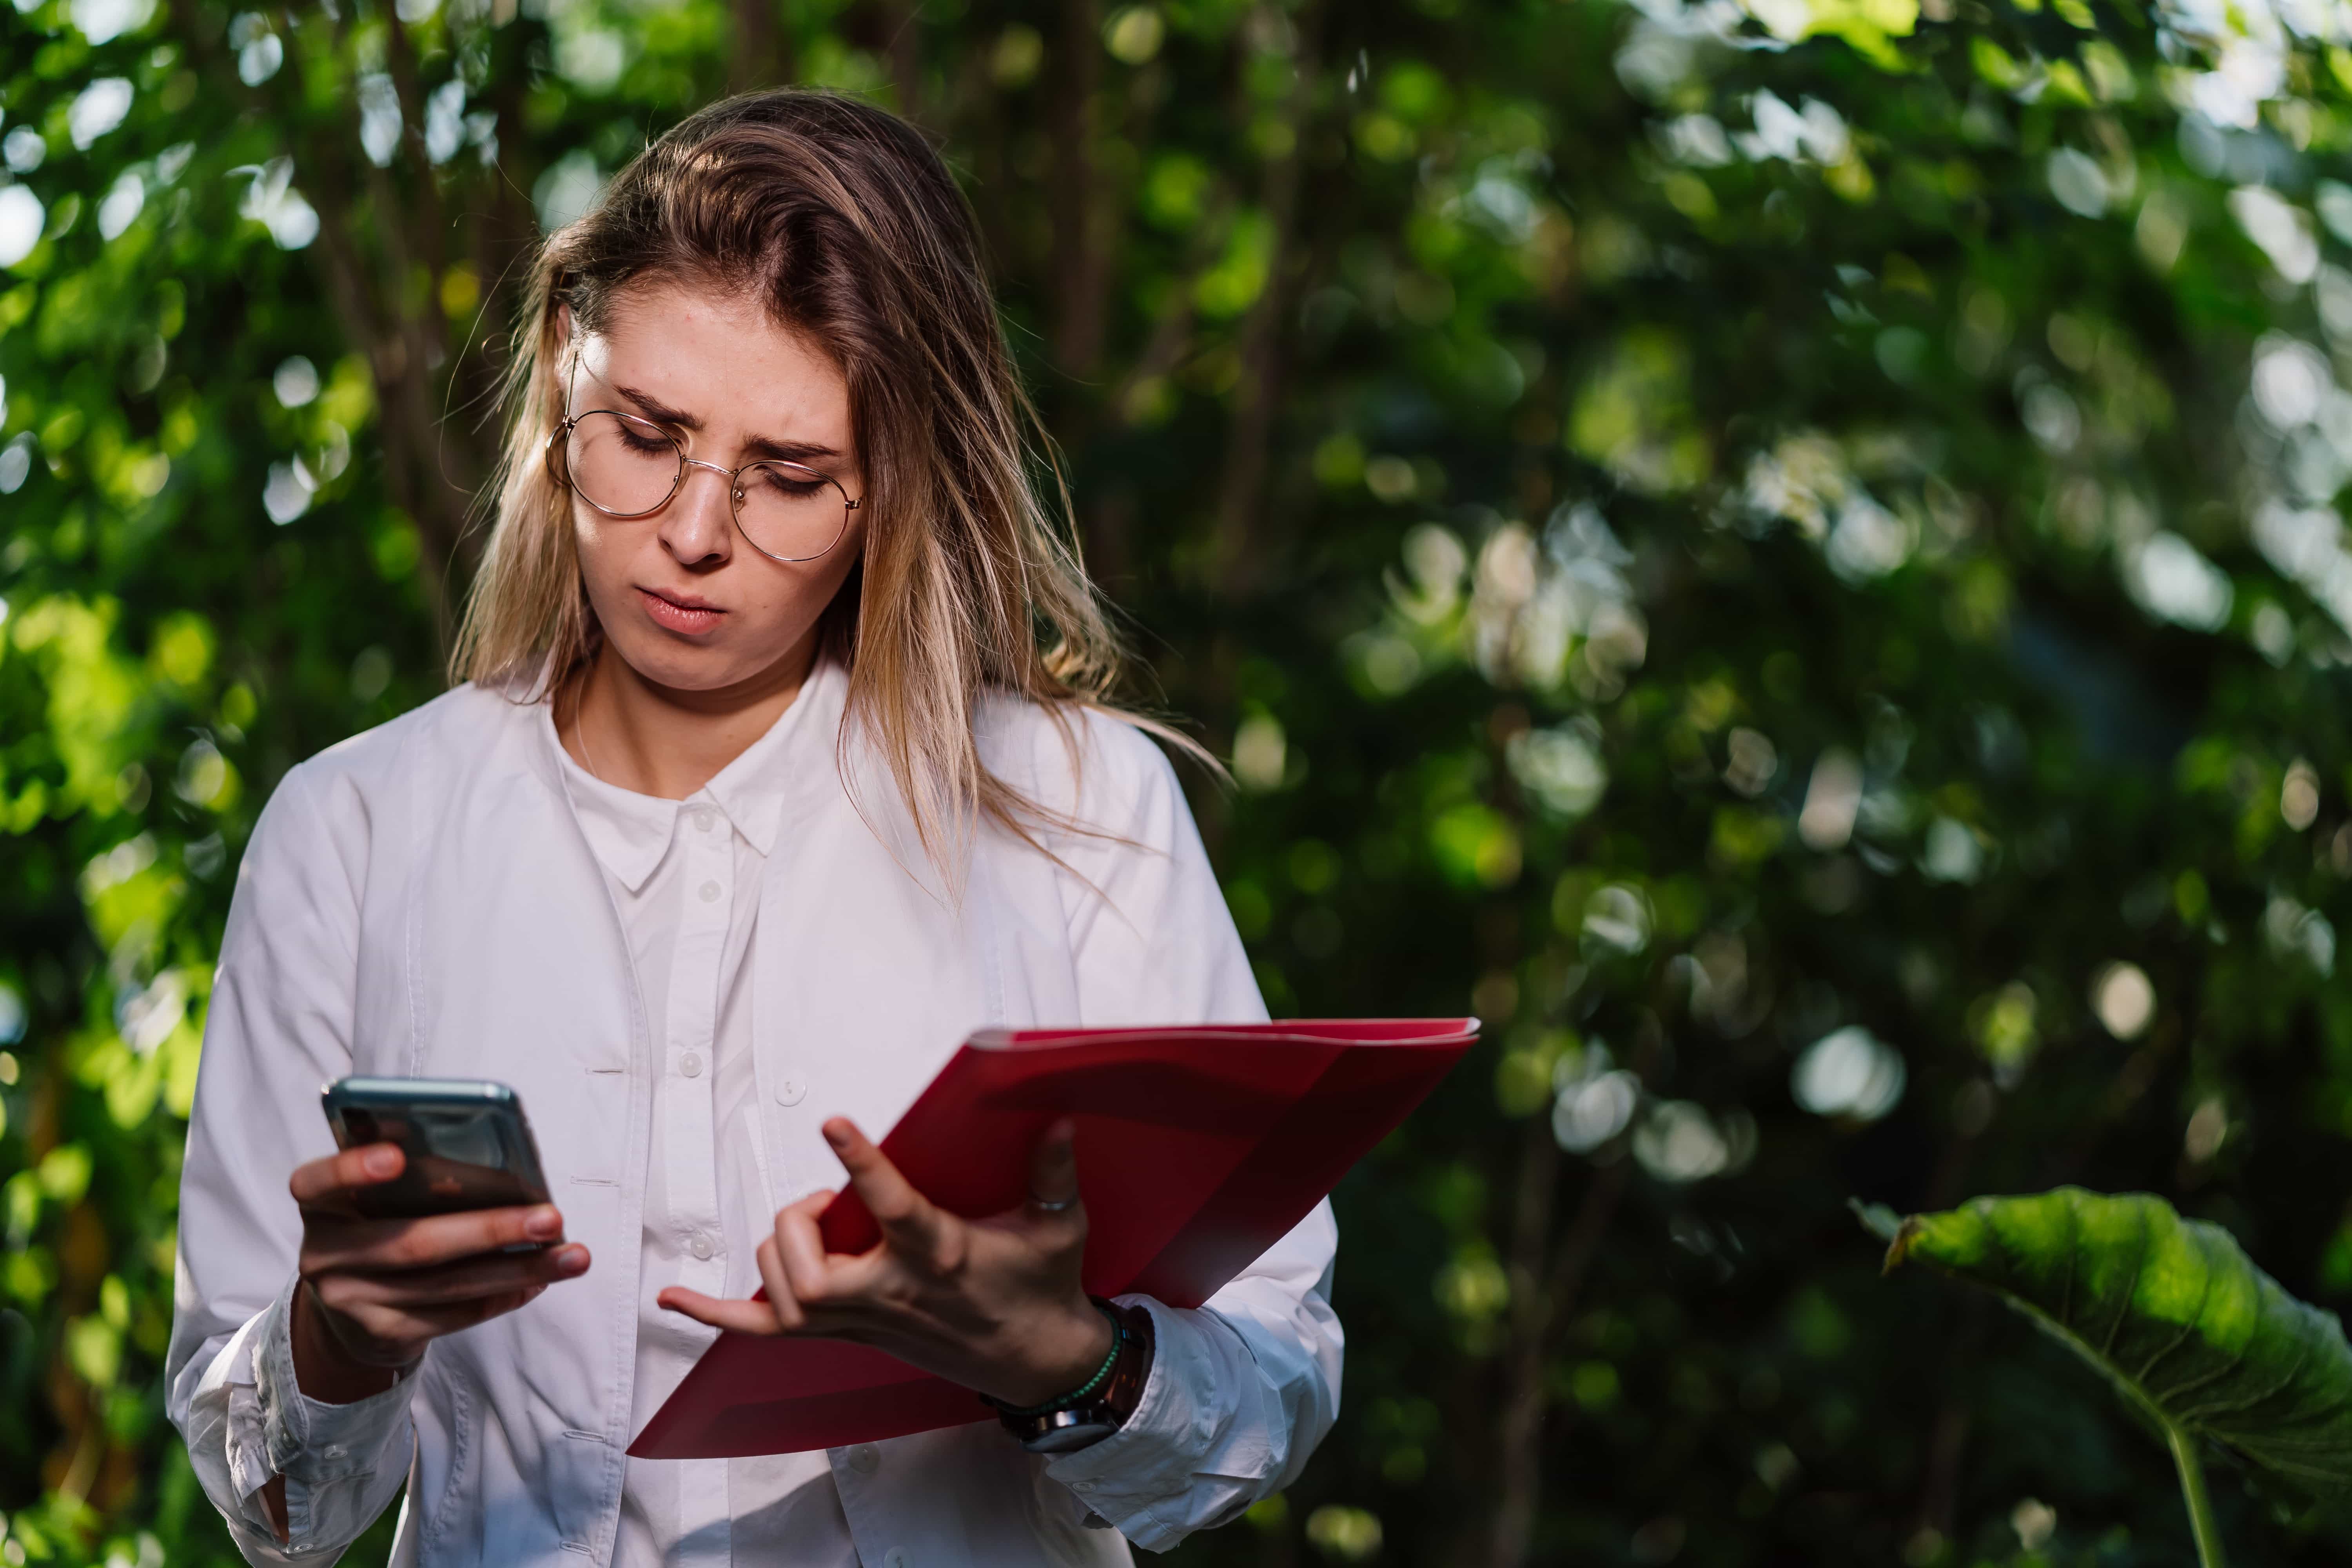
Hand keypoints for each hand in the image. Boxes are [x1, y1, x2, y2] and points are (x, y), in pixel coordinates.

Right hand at [287, 1143, 591, 1403]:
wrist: (347, 1310)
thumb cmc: (380, 1224)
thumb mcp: (376, 1195)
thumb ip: (414, 1171)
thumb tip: (495, 1153)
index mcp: (320, 1205)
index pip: (315, 1182)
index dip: (353, 1168)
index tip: (397, 1156)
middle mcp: (324, 1255)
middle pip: (412, 1243)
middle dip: (491, 1230)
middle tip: (552, 1217)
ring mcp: (350, 1302)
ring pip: (446, 1286)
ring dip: (518, 1269)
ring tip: (572, 1256)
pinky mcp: (382, 1335)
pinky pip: (453, 1317)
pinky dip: (503, 1296)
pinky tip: (540, 1280)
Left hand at [658, 1118, 1112, 1407]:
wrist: (1036, 1360)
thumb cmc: (1042, 1287)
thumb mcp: (1059, 1228)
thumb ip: (1053, 1174)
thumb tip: (1058, 1119)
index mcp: (941, 1255)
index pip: (892, 1208)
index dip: (860, 1166)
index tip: (835, 1123)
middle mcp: (892, 1292)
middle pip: (810, 1269)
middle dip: (802, 1221)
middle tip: (831, 1202)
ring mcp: (864, 1321)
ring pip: (784, 1297)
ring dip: (782, 1250)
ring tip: (819, 1223)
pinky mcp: (850, 1334)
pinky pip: (766, 1330)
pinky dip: (717, 1315)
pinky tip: (676, 1297)